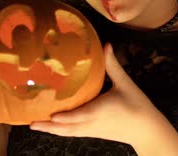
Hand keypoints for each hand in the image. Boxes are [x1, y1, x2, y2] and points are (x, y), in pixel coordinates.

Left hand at [29, 43, 163, 146]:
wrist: (147, 130)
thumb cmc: (138, 106)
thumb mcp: (126, 83)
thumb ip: (112, 65)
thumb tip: (106, 44)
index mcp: (99, 110)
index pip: (80, 116)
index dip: (65, 117)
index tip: (51, 116)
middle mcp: (92, 123)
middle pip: (67, 128)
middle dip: (48, 126)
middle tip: (30, 122)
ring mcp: (91, 130)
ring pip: (67, 132)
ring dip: (51, 130)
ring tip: (33, 125)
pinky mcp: (92, 133)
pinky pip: (72, 133)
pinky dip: (60, 131)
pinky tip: (51, 127)